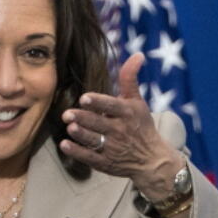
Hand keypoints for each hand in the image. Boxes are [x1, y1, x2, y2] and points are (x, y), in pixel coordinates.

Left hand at [58, 52, 182, 198]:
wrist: (152, 160)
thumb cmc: (142, 126)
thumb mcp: (138, 102)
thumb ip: (130, 79)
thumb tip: (138, 54)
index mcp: (128, 113)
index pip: (112, 106)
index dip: (98, 102)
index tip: (84, 98)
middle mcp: (120, 131)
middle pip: (99, 123)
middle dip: (83, 118)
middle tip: (67, 113)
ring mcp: (112, 148)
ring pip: (93, 140)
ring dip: (80, 134)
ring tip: (69, 127)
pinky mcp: (105, 163)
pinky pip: (89, 157)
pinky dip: (77, 152)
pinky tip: (65, 144)